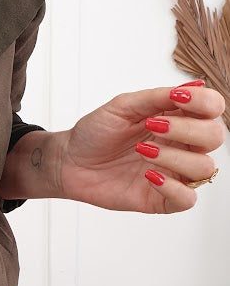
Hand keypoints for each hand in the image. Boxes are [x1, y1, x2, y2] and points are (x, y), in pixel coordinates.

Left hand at [57, 80, 225, 212]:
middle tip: (154, 127)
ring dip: (174, 157)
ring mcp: (174, 172)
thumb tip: (194, 86)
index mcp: (177, 118)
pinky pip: (188, 198)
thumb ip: (157, 97)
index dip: (205, 103)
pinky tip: (149, 175)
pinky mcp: (162, 198)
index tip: (178, 99)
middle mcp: (182, 145)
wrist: (70, 161)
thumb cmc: (96, 132)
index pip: (212, 108)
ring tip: (142, 151)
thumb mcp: (123, 106)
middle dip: (187, 130)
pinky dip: (172, 187)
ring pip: (204, 167)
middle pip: (214, 137)